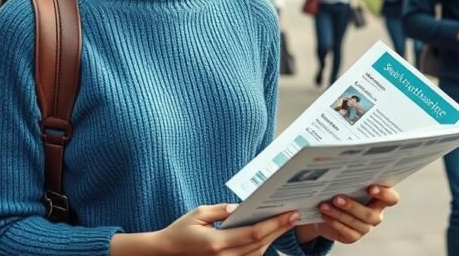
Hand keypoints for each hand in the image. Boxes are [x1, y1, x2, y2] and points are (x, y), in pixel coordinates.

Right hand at [121, 204, 298, 255]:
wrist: (163, 253)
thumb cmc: (179, 231)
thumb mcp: (198, 214)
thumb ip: (222, 210)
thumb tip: (242, 207)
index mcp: (216, 243)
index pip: (253, 234)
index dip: (274, 225)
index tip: (290, 214)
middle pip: (259, 245)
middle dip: (279, 230)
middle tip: (295, 216)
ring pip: (256, 254)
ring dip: (272, 239)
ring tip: (284, 223)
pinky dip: (260, 248)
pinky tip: (267, 235)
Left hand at [296, 186, 399, 244]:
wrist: (325, 210)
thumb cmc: (340, 191)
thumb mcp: (347, 184)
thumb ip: (351, 178)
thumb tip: (340, 164)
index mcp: (379, 199)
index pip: (391, 199)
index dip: (384, 195)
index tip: (370, 187)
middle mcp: (375, 213)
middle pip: (370, 214)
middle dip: (353, 206)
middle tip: (337, 198)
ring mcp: (365, 227)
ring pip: (357, 223)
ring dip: (339, 214)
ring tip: (324, 206)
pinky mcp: (353, 237)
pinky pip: (347, 232)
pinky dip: (334, 223)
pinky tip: (325, 215)